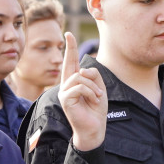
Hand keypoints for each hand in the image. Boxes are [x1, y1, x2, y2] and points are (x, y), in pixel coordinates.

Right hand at [58, 32, 106, 151]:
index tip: (68, 35)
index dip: (70, 48)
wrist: (94, 129)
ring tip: (98, 96)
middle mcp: (66, 85)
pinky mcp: (65, 100)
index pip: (72, 62)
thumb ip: (93, 76)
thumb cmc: (96, 109)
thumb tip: (82, 70)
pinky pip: (79, 87)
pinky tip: (94, 100)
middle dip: (69, 48)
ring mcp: (64, 92)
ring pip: (79, 77)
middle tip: (68, 34)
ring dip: (93, 86)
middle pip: (69, 63)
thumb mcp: (99, 88)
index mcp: (74, 81)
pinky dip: (90, 92)